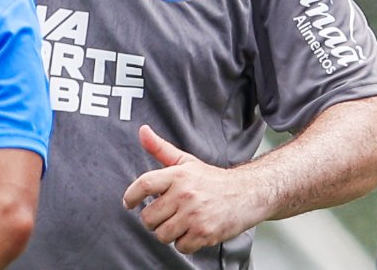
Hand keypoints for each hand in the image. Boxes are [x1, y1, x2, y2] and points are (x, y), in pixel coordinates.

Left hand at [121, 124, 268, 253]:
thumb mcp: (186, 162)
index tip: (128, 203)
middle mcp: (185, 194)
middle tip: (163, 215)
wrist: (248, 194)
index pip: (145, 184)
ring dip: (168, 233)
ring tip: (179, 223)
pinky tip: (192, 232)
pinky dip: (184, 243)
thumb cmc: (212, 179)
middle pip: (149, 217)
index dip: (131, 195)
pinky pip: (181, 246)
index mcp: (178, 175)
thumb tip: (142, 131)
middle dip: (152, 220)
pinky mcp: (206, 233)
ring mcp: (195, 215)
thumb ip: (160, 148)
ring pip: (162, 235)